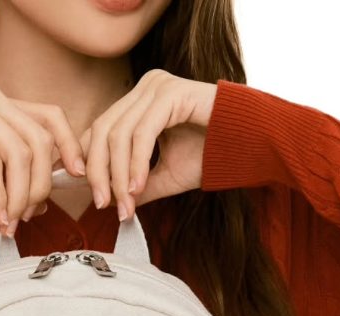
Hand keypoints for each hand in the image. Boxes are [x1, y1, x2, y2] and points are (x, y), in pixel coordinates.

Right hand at [0, 80, 87, 234]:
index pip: (50, 117)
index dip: (68, 144)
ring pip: (19, 153)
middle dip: (42, 184)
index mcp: (1, 105)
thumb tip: (41, 207)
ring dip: (20, 195)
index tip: (77, 175)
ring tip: (11, 220)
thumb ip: (8, 187)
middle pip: (39, 141)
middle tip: (30, 215)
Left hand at [78, 69, 217, 219]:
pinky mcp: (171, 92)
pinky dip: (135, 164)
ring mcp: (158, 86)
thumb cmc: (212, 156)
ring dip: (117, 174)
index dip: (89, 163)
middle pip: (103, 130)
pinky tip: (137, 187)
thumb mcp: (164, 176)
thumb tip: (109, 202)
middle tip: (102, 205)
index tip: (94, 197)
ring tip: (125, 203)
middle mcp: (146, 88)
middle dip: (98, 172)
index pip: (101, 130)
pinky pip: (142, 133)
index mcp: (141, 101)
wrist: (249, 147)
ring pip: (119, 133)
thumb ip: (134, 185)